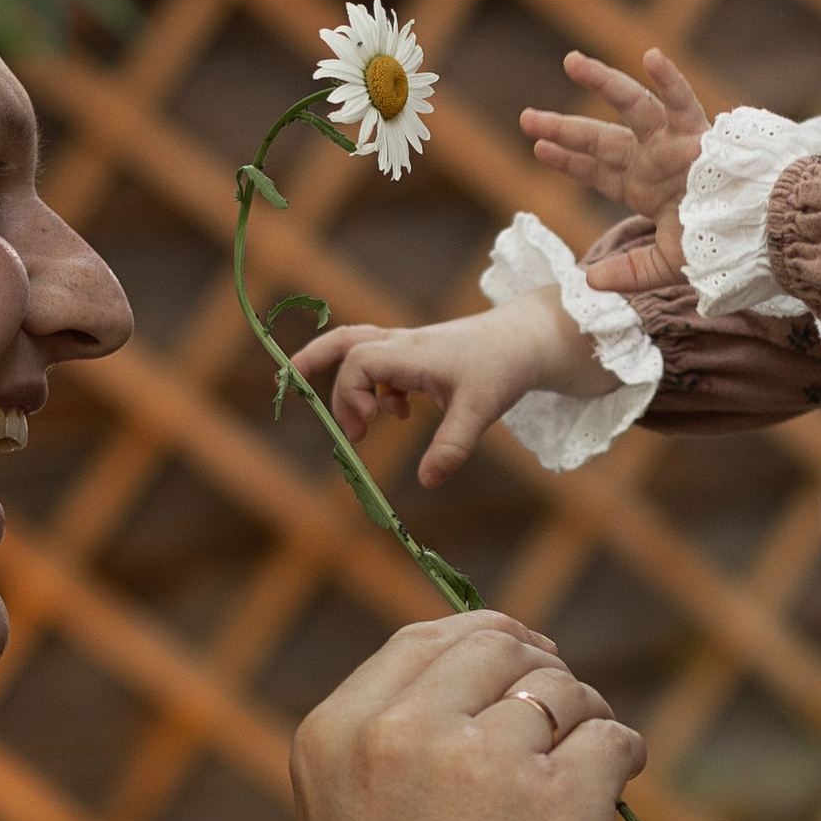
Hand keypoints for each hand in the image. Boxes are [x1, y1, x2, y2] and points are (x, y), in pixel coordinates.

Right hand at [293, 611, 646, 820]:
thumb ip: (406, 742)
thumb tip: (513, 665)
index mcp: (336, 733)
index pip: (426, 638)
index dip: (488, 643)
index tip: (526, 662)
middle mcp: (401, 733)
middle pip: (501, 649)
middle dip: (542, 678)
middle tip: (565, 727)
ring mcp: (480, 763)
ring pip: (564, 691)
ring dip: (585, 726)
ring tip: (575, 789)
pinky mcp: (558, 802)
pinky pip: (615, 739)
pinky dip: (624, 759)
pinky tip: (612, 798)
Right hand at [294, 293, 593, 486]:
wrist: (528, 338)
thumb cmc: (504, 367)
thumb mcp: (479, 411)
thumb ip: (452, 447)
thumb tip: (427, 482)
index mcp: (412, 354)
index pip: (359, 363)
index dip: (351, 395)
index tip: (366, 430)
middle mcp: (405, 344)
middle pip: (346, 341)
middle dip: (316, 362)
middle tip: (292, 382)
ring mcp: (412, 346)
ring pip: (360, 345)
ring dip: (343, 373)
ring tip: (345, 414)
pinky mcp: (421, 354)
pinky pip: (382, 361)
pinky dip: (376, 385)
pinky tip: (398, 411)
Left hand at [522, 49, 705, 294]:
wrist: (760, 236)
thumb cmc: (722, 246)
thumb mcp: (667, 265)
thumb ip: (629, 274)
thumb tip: (589, 282)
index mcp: (645, 188)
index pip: (597, 170)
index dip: (567, 159)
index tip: (537, 147)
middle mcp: (653, 160)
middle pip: (600, 139)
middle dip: (563, 128)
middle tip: (527, 117)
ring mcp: (674, 143)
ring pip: (633, 106)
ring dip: (602, 82)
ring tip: (571, 61)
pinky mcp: (700, 134)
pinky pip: (683, 100)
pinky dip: (669, 79)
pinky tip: (650, 56)